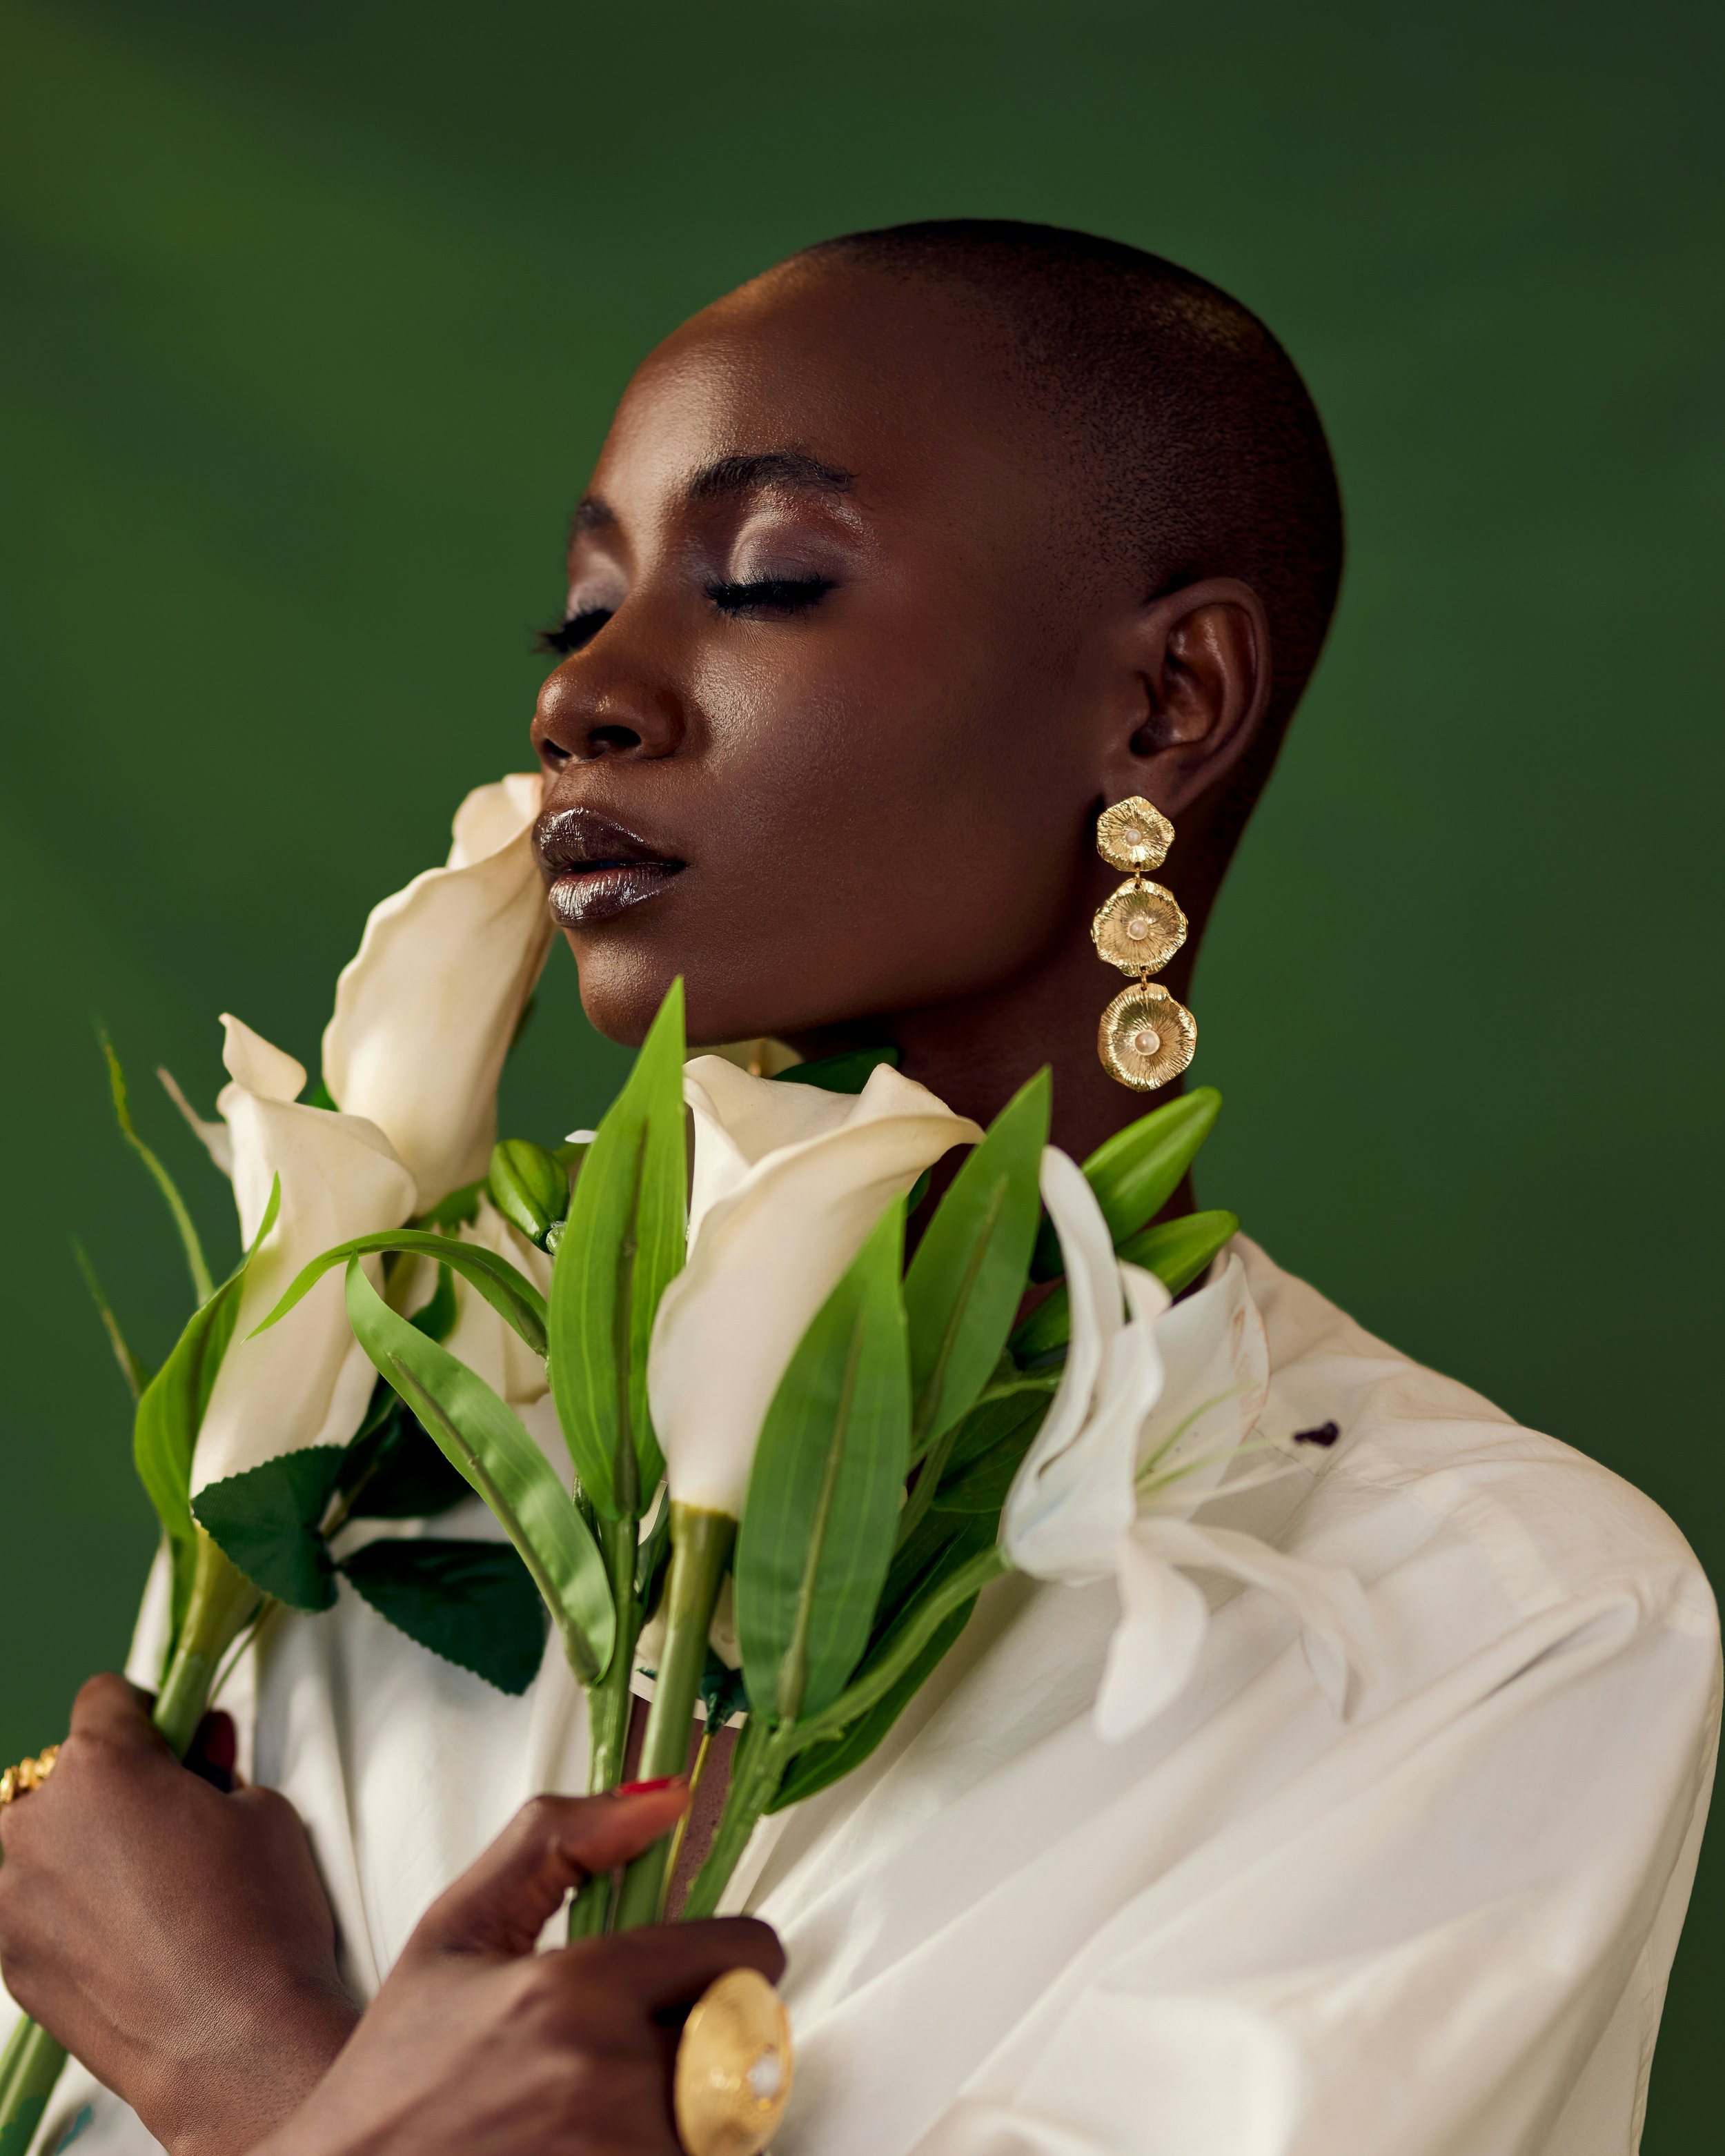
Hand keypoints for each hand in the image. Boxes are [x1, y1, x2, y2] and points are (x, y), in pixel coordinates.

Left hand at [0, 1674, 357, 2155]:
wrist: (235, 2043)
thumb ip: (214, 1768)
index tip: (167, 1739)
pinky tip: (125, 1937)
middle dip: (110, 1787)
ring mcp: (10, 1898)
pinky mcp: (8, 1960)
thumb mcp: (260, 1810)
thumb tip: (199, 1749)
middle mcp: (36, 1824)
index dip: (146, 1714)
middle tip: (166, 1822)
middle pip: (63, 1775)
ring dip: (78, 1849)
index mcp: (102, 1766)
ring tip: (143, 1890)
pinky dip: (66, 1908)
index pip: (103, 1698)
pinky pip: (29, 1906)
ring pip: (38, 1843)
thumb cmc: (258, 1919)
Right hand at [257, 1786, 784, 2155]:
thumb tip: (668, 1797)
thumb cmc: (399, 2066)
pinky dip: (666, 2149)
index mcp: (574, 1992)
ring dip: (694, 2103)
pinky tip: (606, 2141)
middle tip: (648, 2039)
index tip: (704, 1966)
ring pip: (725, 2114)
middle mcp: (605, 2081)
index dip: (732, 1954)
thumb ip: (561, 1839)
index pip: (741, 1954)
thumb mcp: (460, 1926)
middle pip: (742, 2037)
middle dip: (709, 2030)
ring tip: (619, 2099)